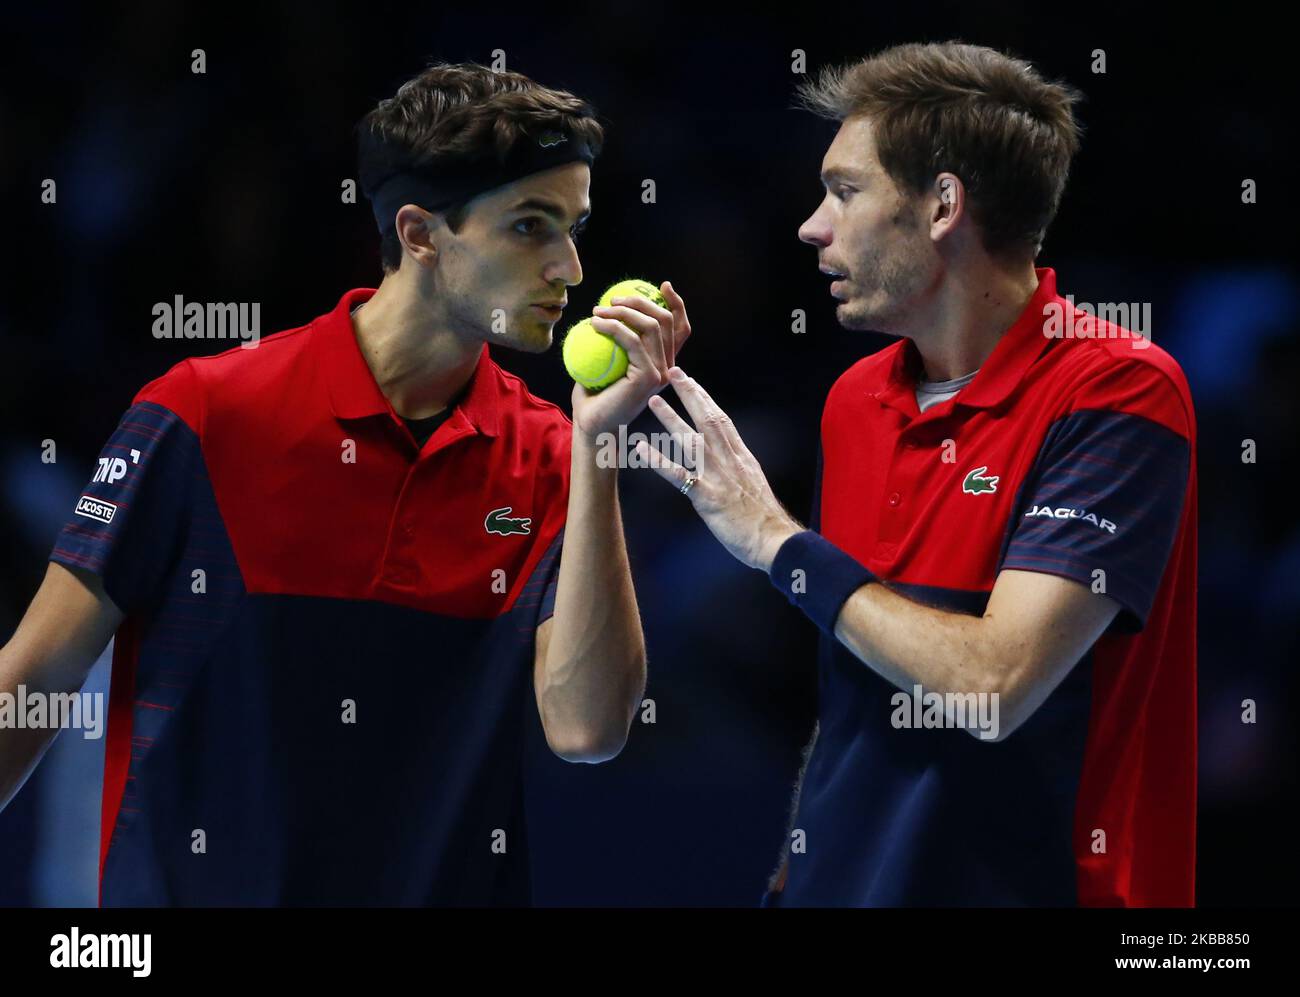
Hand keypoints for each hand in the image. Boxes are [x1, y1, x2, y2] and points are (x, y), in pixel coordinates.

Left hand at [570, 281, 691, 441]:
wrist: (592, 424)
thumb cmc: (594, 393)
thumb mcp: (606, 359)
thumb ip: (616, 337)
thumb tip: (610, 304)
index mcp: (663, 363)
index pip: (679, 329)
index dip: (676, 304)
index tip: (662, 285)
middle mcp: (668, 368)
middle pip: (665, 321)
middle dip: (641, 301)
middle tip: (614, 298)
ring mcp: (661, 373)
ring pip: (651, 326)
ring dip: (623, 311)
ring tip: (599, 310)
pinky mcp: (649, 378)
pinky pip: (632, 342)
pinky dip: (612, 327)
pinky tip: (594, 323)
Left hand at [635, 367, 801, 570]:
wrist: (774, 539)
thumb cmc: (764, 520)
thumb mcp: (754, 485)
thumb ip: (738, 469)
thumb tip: (728, 460)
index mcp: (742, 457)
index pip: (722, 420)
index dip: (705, 398)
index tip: (692, 382)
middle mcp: (730, 460)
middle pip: (708, 419)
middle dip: (690, 394)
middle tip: (672, 372)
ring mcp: (718, 476)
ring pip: (691, 440)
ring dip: (671, 418)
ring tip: (653, 401)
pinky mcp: (707, 496)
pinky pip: (678, 475)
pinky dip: (658, 460)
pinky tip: (641, 448)